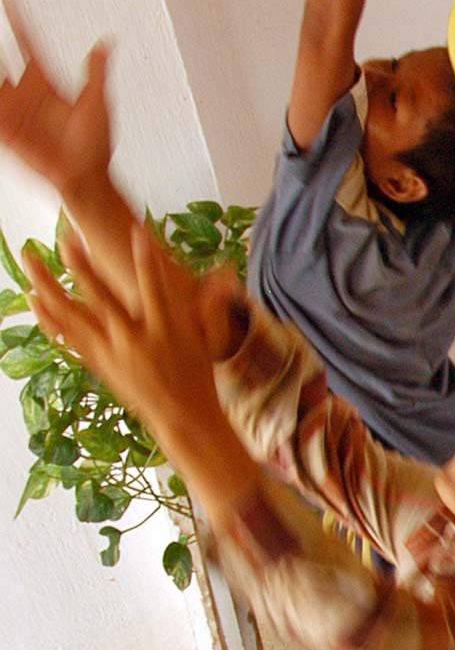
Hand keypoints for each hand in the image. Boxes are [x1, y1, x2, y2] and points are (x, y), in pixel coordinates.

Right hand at [0, 0, 113, 196]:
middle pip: (0, 55)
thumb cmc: (96, 145)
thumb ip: (96, 71)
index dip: (18, 18)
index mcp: (46, 80)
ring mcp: (13, 108)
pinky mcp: (6, 128)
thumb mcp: (98, 102)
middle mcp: (26, 90)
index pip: (28, 41)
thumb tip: (107, 43)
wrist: (86, 177)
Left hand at [24, 223, 219, 443]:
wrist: (183, 417)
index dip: (146, 260)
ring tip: (30, 260)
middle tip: (65, 239)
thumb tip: (228, 273)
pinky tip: (32, 296)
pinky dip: (48, 316)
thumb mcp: (207, 339)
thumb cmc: (197, 376)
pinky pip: (67, 336)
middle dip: (82, 267)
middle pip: (102, 298)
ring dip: (49, 286)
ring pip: (73, 315)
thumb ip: (211, 302)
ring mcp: (112, 353)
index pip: (154, 288)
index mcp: (165, 332)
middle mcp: (134, 341)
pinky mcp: (98, 363)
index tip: (136, 231)